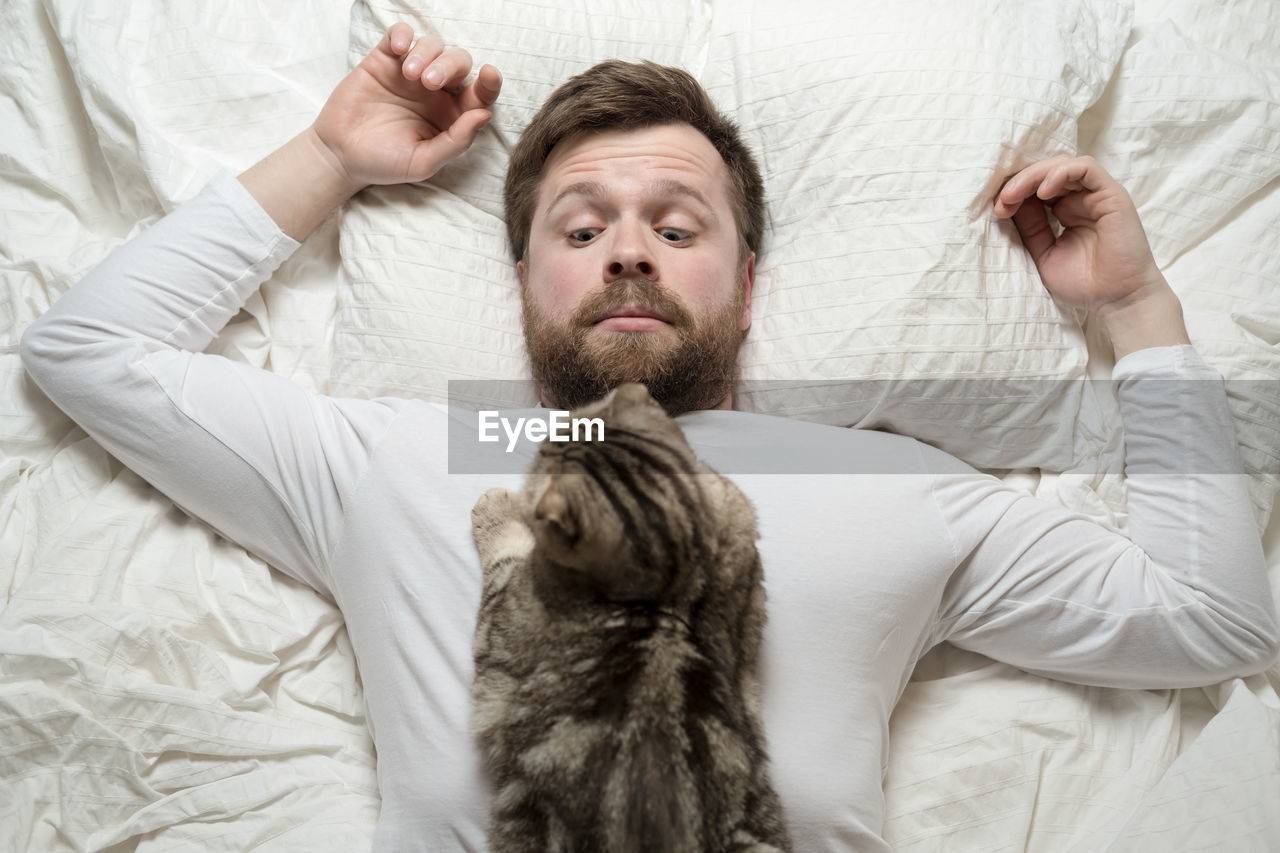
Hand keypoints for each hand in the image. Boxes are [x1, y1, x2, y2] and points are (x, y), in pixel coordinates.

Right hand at [310, 22, 501, 190]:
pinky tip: (399, 48)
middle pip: (459, 62)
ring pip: (433, 45)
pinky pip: (400, 34)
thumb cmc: (386, 162)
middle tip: (428, 82)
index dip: (490, 83)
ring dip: (426, 53)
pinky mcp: (384, 60)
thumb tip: (484, 115)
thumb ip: (456, 141)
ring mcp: (410, 73)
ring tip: (409, 74)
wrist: (342, 155)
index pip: (480, 94)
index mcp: (452, 115)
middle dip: (450, 65)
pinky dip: (403, 34)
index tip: (489, 74)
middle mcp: (436, 91)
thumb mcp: (424, 162)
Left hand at [993, 155, 1188, 357]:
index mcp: (1065, 211)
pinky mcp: (1111, 194)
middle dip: (1018, 182)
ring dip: (1034, 175)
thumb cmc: (1085, 283)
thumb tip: (1008, 202)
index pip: (1036, 187)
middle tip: (1001, 201)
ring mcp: (1096, 195)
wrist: (1117, 300)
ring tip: (1014, 195)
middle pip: (1046, 172)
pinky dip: (1060, 173)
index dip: (1014, 192)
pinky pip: (1086, 168)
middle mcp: (1080, 199)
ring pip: (1062, 165)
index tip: (998, 210)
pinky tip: (1042, 192)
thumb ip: (1030, 228)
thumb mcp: (1044, 254)